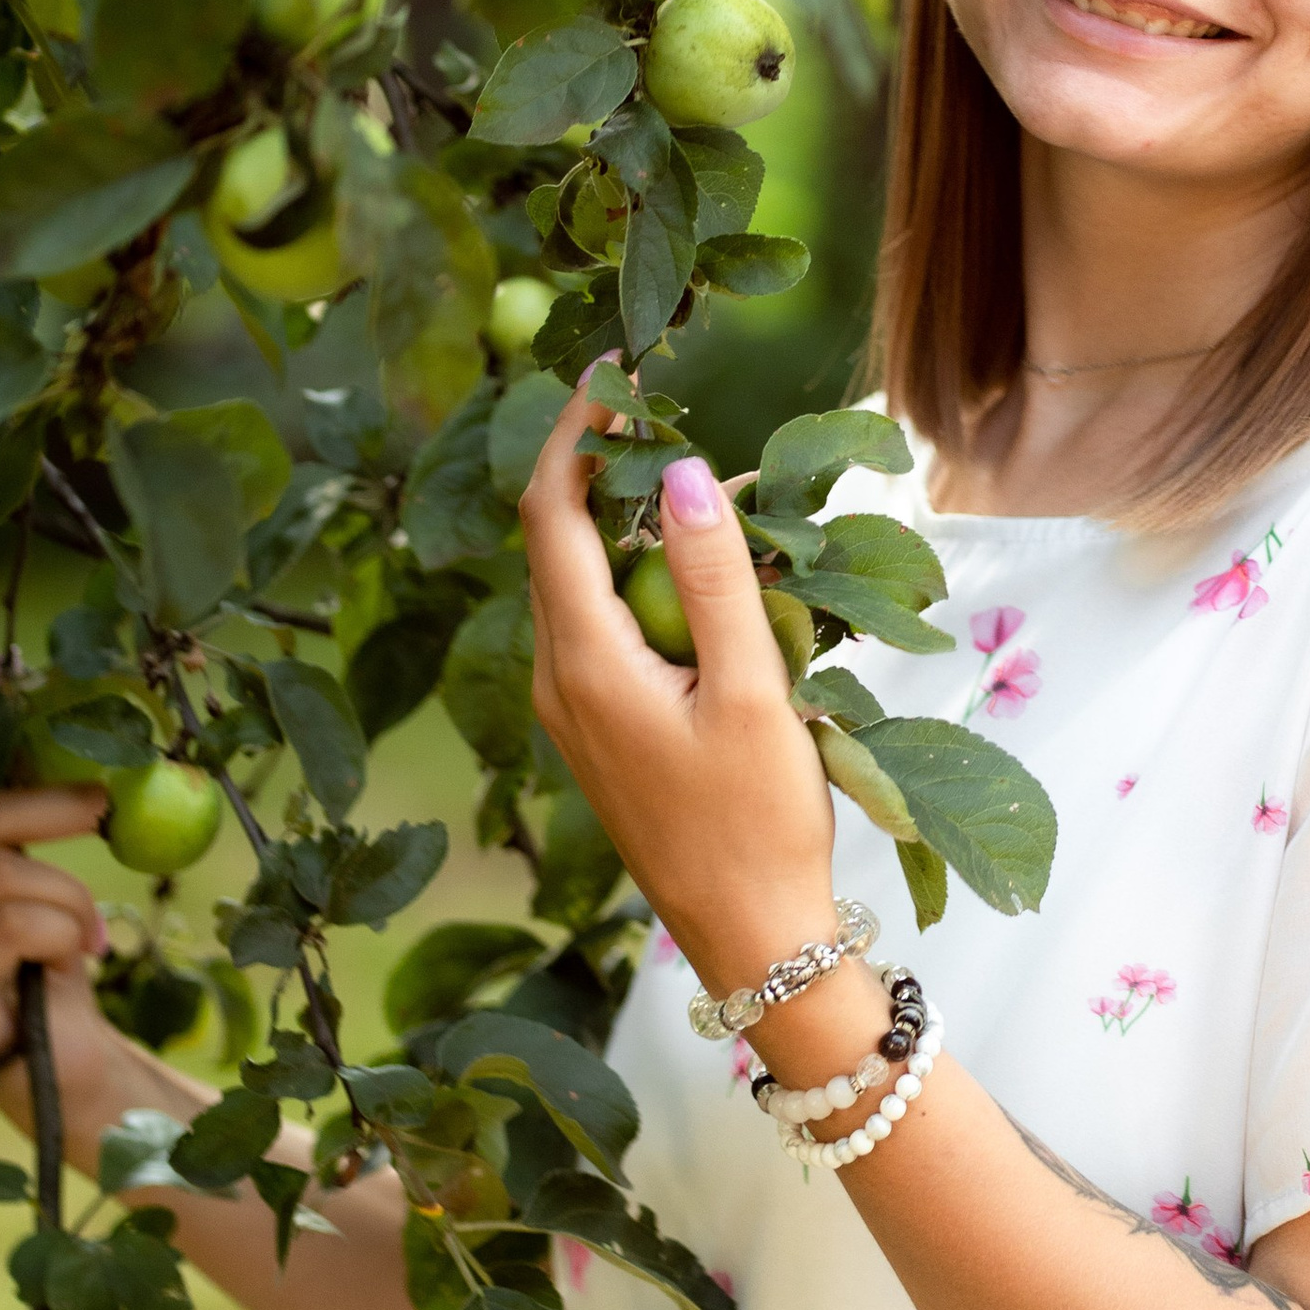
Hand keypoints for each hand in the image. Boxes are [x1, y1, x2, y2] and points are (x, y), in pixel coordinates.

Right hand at [0, 677, 113, 1091]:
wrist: (57, 1057)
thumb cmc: (29, 944)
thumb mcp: (1, 853)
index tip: (17, 707)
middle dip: (47, 807)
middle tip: (100, 806)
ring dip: (67, 892)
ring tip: (85, 921)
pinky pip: (15, 927)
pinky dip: (66, 931)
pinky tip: (75, 955)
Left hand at [520, 385, 839, 1002]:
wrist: (753, 940)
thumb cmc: (759, 822)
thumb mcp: (752, 692)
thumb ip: (716, 578)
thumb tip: (679, 470)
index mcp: (583, 662)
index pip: (550, 514)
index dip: (575, 431)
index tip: (616, 370)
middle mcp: (556, 678)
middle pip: (554, 539)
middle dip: (599, 464)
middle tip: (663, 406)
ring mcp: (570, 708)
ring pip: (578, 581)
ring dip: (623, 522)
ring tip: (695, 481)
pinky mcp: (598, 727)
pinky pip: (599, 624)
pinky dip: (637, 577)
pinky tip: (700, 573)